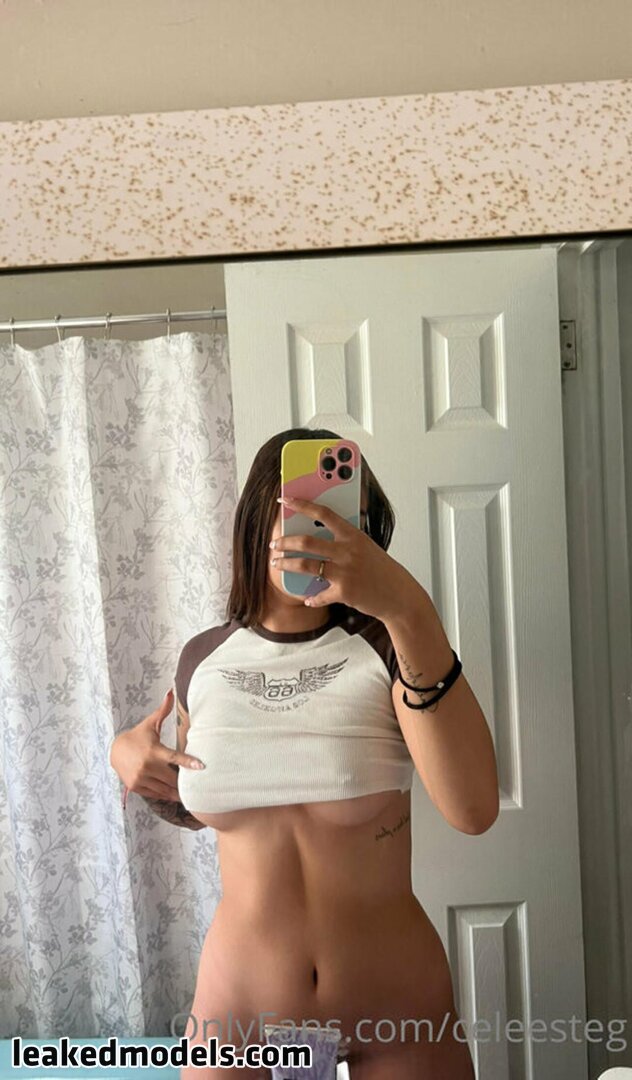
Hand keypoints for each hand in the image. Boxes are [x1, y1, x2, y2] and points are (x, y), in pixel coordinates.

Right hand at [109, 689, 203, 802]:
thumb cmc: (137, 737)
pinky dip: (164, 794)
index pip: (174, 757)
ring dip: (176, 791)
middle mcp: (147, 766)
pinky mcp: (136, 787)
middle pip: (172, 778)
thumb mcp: (150, 724)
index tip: (201, 766)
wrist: (114, 751)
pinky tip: (172, 793)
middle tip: (196, 784)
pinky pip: (155, 794)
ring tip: (187, 793)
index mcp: (154, 751)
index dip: (188, 762)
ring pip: (165, 789)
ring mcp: (141, 778)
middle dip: (183, 782)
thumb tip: (171, 692)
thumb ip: (163, 711)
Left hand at [270, 495, 422, 621]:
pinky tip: (308, 598)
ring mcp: (345, 572)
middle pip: (307, 542)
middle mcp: (348, 551)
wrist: (399, 595)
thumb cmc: (382, 570)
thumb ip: (345, 541)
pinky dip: (312, 597)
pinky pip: (319, 594)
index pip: (323, 513)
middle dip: (285, 542)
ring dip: (287, 564)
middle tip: (275, 544)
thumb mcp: (366, 547)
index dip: (301, 505)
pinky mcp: (344, 592)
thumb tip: (317, 536)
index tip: (285, 499)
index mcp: (353, 535)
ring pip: (306, 566)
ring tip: (277, 563)